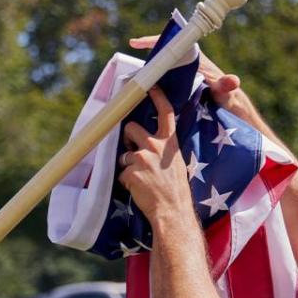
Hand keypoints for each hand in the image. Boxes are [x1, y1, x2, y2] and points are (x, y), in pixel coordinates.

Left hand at [119, 87, 190, 223]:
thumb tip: (148, 144)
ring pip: (124, 153)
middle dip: (128, 136)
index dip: (157, 97)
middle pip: (132, 127)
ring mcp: (142, 158)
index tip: (150, 87)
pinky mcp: (130, 172)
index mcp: (170, 143)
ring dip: (127, 163)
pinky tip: (138, 187)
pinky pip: (122, 172)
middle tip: (132, 148)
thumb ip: (163, 149)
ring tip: (141, 177)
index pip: (165, 112)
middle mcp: (155, 146)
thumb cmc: (175, 189)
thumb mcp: (175, 162)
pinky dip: (127, 180)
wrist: (172, 211)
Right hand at [129, 36, 241, 107]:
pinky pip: (162, 77)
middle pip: (162, 54)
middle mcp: (186, 61)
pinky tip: (140, 89)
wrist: (228, 107)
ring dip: (147, 70)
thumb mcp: (226, 92)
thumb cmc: (227, 97)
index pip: (171, 44)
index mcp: (194, 58)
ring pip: (160, 66)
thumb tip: (232, 80)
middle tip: (129, 63)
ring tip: (130, 79)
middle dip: (146, 56)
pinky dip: (151, 80)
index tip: (135, 43)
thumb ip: (227, 86)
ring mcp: (181, 72)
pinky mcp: (178, 83)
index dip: (153, 41)